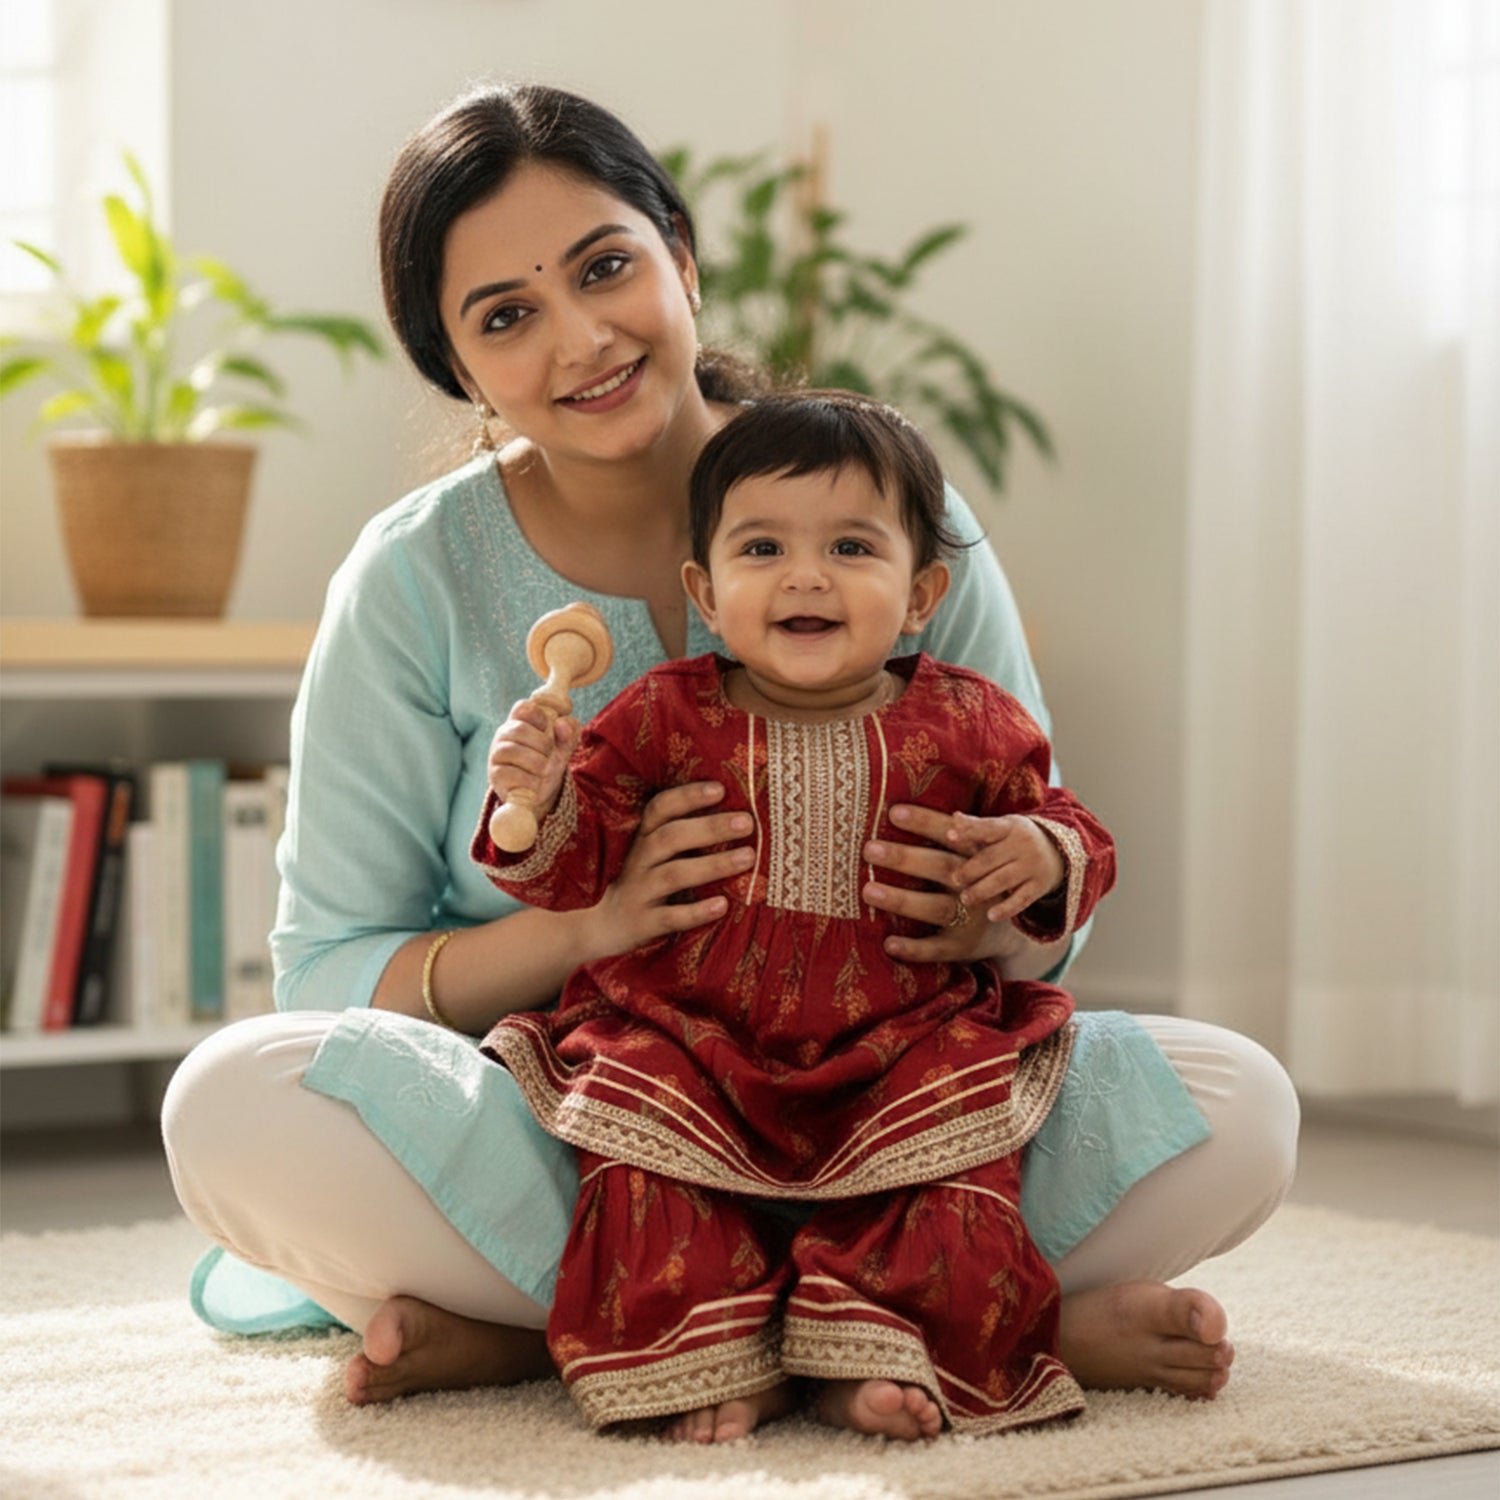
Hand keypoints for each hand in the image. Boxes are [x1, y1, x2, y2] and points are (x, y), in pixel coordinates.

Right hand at [487, 699, 578, 818]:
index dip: (540, 717)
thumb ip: (570, 730)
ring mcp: (496, 753)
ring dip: (538, 763)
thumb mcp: (564, 744)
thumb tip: (561, 723)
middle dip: (543, 744)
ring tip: (544, 770)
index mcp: (520, 720)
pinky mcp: (495, 774)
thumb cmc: (549, 759)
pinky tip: (535, 782)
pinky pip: (512, 774)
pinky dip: (531, 780)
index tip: (549, 729)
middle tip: (549, 754)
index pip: (523, 707)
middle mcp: (504, 734)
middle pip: (520, 729)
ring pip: (514, 751)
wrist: (538, 790)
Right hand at [585, 782, 755, 961]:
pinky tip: (723, 905)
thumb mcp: (656, 853)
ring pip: (674, 874)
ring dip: (713, 865)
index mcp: (645, 837)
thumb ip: (685, 834)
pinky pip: (671, 917)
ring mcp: (640, 891)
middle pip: (672, 837)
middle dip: (711, 828)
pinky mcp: (644, 923)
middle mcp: (640, 860)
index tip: (721, 789)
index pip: (661, 808)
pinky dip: (697, 912)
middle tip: (747, 823)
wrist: (607, 926)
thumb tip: (738, 814)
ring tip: (748, 857)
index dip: (688, 796)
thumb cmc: (647, 880)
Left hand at [864, 804, 1034, 963]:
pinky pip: (937, 949)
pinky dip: (914, 948)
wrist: (1008, 934)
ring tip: (868, 891)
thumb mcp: (975, 856)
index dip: (926, 823)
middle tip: (869, 849)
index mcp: (977, 856)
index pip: (950, 835)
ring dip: (903, 900)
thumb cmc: (977, 881)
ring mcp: (970, 918)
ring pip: (937, 907)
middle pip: (941, 867)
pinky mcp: (962, 947)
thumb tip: (914, 807)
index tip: (893, 813)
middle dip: (905, 858)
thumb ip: (955, 835)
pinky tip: (888, 944)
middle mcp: (975, 885)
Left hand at [948, 810, 1064, 922]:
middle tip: (954, 879)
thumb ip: (978, 826)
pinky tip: (991, 916)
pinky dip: (1006, 909)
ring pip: (1004, 880)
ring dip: (982, 890)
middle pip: (992, 858)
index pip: (988, 828)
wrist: (1059, 851)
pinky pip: (1022, 900)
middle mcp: (1023, 845)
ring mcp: (1032, 866)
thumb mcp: (1003, 827)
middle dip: (971, 870)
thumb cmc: (1017, 838)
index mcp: (1011, 827)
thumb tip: (954, 818)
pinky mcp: (1039, 886)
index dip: (968, 831)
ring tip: (965, 898)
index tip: (949, 836)